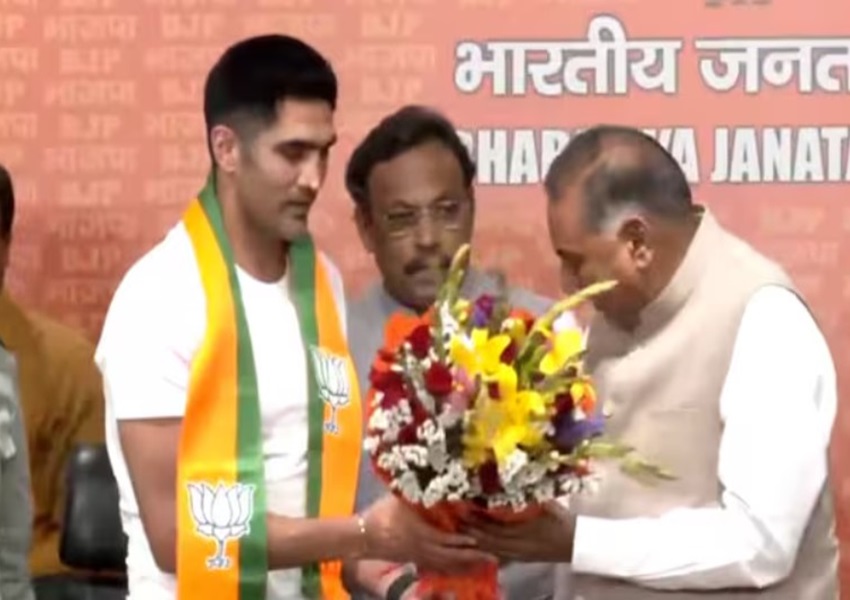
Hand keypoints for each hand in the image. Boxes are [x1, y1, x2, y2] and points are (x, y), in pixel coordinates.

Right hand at [361, 494, 496, 573]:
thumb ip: (417, 491)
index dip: (464, 540)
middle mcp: (423, 548)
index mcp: (421, 532)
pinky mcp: (414, 560)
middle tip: (493, 556)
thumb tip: (433, 476)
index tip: (480, 539)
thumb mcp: (399, 499)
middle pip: (452, 555)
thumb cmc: (381, 514)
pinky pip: (437, 567)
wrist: (362, 536)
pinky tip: (461, 568)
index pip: (447, 539)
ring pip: (446, 563)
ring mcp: (419, 557)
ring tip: (483, 563)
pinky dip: (452, 568)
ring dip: (465, 564)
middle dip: (472, 557)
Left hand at [464, 501, 575, 562]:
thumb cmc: (562, 520)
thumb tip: (513, 480)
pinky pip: (500, 556)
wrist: (578, 543)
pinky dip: (487, 549)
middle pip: (491, 539)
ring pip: (493, 549)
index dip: (481, 518)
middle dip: (473, 529)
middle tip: (458, 517)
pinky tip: (478, 544)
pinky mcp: (522, 558)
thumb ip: (529, 495)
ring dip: (477, 539)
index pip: (497, 526)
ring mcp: (520, 554)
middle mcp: (520, 545)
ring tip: (463, 529)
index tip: (467, 506)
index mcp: (526, 529)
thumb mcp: (546, 503)